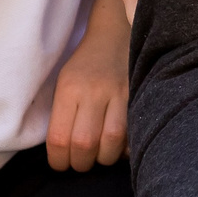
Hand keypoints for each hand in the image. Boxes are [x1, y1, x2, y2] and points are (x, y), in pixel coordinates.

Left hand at [46, 0, 130, 171]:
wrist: (116, 33)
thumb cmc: (85, 65)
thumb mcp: (64, 84)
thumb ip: (63, 116)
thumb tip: (64, 153)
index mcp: (69, 89)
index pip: (59, 138)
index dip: (59, 161)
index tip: (61, 164)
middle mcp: (93, 91)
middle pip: (85, 143)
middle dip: (81, 163)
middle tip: (81, 162)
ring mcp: (119, 92)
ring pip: (112, 141)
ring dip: (105, 158)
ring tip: (100, 156)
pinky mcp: (138, 94)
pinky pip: (133, 131)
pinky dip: (126, 147)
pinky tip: (120, 147)